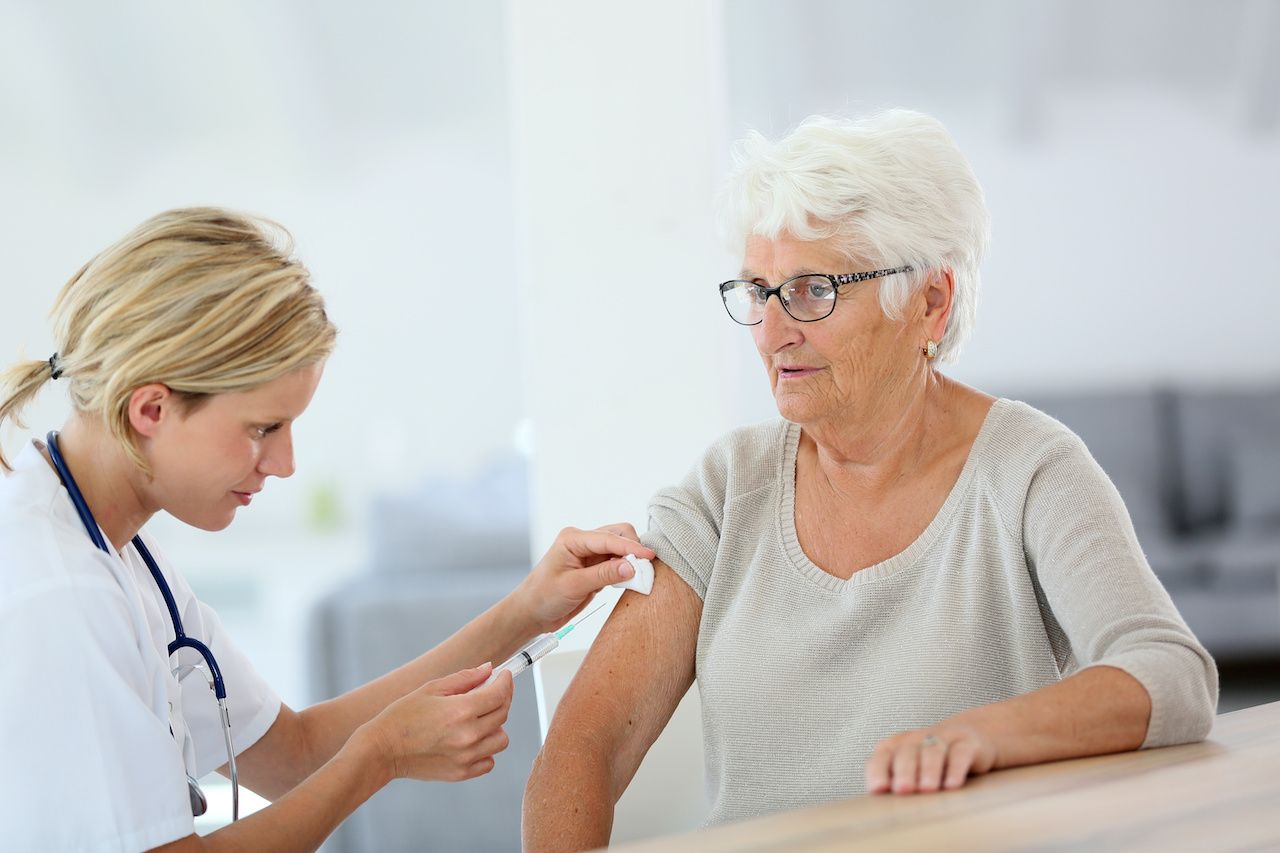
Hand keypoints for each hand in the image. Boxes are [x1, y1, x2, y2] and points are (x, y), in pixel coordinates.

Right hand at [361, 663, 513, 782]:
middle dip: (501, 699)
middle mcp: (468, 735)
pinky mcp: (461, 773)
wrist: (382, 750)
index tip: (505, 675)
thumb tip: (489, 669)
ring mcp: (466, 757)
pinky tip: (471, 740)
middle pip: (503, 714)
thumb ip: (465, 678)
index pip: (499, 694)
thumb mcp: (432, 688)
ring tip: (477, 719)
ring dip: (495, 726)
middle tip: (490, 692)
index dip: (505, 682)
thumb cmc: (403, 715)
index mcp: (460, 710)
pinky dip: (485, 750)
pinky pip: (489, 761)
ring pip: (501, 739)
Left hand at [512, 524, 656, 633]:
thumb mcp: (573, 586)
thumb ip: (603, 575)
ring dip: (631, 560)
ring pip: (620, 548)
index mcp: (573, 539)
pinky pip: (618, 563)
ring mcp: (590, 554)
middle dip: (633, 549)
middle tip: (644, 569)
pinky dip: (627, 570)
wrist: (532, 613)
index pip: (608, 538)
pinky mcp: (596, 568)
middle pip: (618, 535)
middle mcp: (583, 542)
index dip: (630, 547)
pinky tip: (631, 581)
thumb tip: (631, 566)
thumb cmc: (543, 596)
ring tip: (640, 576)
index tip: (649, 556)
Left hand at [865, 720, 996, 794]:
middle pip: (907, 752)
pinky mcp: (967, 743)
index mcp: (897, 745)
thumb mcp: (911, 770)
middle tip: (903, 790)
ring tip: (927, 789)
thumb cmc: (931, 762)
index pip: (882, 755)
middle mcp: (917, 738)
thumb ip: (895, 782)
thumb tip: (884, 807)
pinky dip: (955, 769)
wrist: (970, 738)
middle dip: (903, 771)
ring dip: (928, 770)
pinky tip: (952, 785)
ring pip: (933, 751)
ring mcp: (943, 737)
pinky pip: (960, 753)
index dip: (878, 771)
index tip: (878, 789)